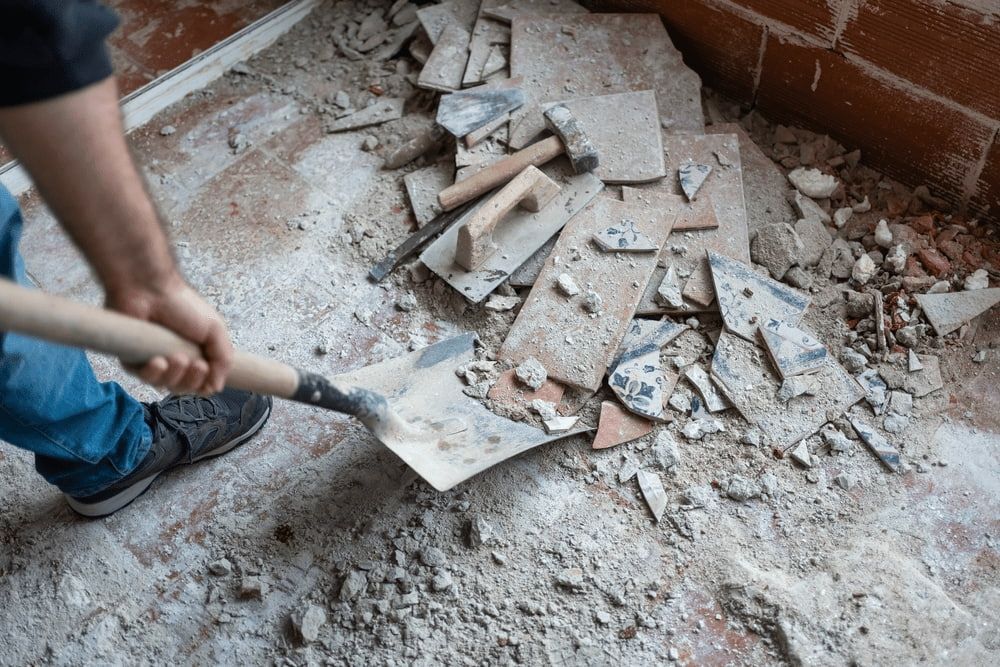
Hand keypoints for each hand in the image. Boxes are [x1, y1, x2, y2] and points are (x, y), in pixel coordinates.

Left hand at [106, 275, 232, 394]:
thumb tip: (216, 387)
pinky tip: (157, 361)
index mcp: (194, 355)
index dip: (203, 383)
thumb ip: (223, 359)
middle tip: (195, 364)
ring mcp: (151, 360)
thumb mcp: (215, 330)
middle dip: (190, 380)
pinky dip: (152, 373)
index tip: (206, 368)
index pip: (199, 384)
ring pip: (162, 385)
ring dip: (173, 376)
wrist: (151, 290)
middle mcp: (173, 361)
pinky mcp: (131, 359)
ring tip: (176, 358)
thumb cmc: (183, 305)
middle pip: (183, 388)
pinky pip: (141, 377)